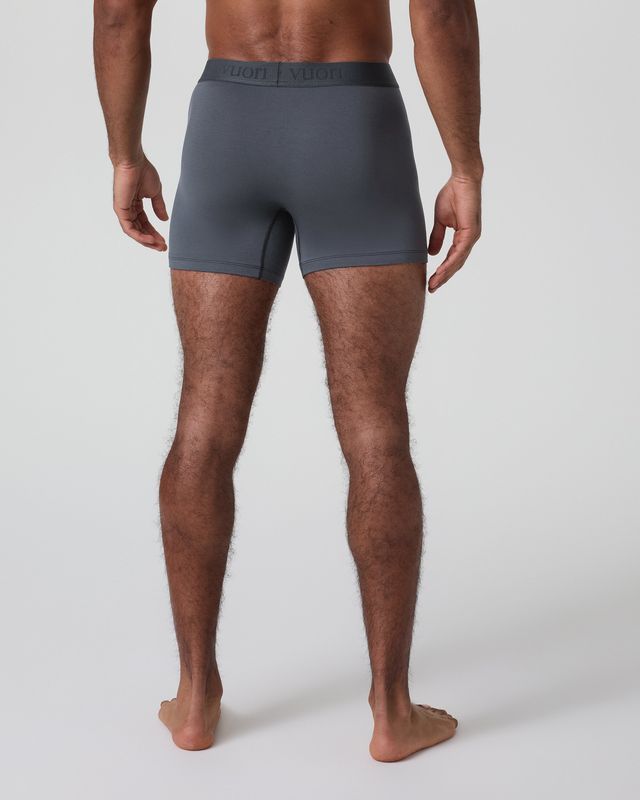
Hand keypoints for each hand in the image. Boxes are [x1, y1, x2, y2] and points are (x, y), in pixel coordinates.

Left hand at [112, 156, 168, 250]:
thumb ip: (159, 206)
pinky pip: (129, 228)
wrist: (134, 162)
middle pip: (140, 230)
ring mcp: (123, 210)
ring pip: (134, 232)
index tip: (164, 241)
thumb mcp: (155, 193)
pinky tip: (150, 240)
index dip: (154, 233)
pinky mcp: (120, 210)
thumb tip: (164, 219)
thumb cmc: (143, 172)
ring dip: (146, 241)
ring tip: (158, 246)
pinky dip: (139, 235)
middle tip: (163, 248)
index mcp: (135, 205)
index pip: (145, 223)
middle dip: (152, 240)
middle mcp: (128, 209)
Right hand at [427, 176, 481, 292]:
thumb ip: (437, 237)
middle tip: (431, 288)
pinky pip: (460, 252)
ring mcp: (472, 236)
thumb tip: (433, 253)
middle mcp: (469, 240)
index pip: (452, 259)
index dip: (442, 271)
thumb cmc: (453, 195)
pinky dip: (450, 262)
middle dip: (443, 277)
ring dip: (445, 274)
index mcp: (463, 237)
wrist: (462, 180)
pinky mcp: (471, 232)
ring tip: (434, 284)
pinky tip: (442, 270)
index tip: (431, 281)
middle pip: (456, 265)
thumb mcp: (441, 221)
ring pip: (458, 261)